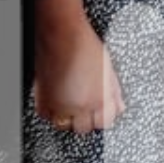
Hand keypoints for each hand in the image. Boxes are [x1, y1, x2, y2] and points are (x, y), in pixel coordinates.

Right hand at [33, 0, 124, 134]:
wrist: (62, 34)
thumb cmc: (85, 46)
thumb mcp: (108, 69)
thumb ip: (115, 92)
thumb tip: (120, 106)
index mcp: (100, 99)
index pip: (104, 123)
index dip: (102, 117)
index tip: (100, 111)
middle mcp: (80, 106)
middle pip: (84, 128)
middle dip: (85, 119)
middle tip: (83, 106)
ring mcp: (60, 104)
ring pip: (64, 125)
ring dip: (67, 118)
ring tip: (69, 103)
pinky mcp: (43, 99)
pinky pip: (46, 115)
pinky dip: (50, 111)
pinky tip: (56, 99)